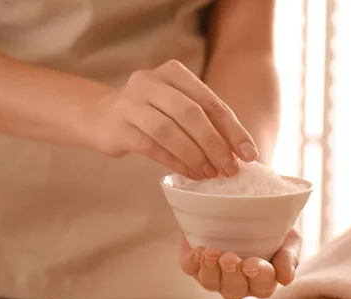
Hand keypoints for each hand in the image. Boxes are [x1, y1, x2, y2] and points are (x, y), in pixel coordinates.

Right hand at [86, 60, 258, 178]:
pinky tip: (191, 174)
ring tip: (211, 174)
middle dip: (215, 144)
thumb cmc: (151, 114)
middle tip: (230, 168)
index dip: (232, 130)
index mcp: (173, 73)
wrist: (101, 117)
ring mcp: (130, 103)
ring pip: (169, 131)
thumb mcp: (178, 108)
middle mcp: (150, 81)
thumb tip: (239, 153)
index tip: (249, 154)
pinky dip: (175, 163)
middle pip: (190, 114)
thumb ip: (205, 123)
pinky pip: (152, 147)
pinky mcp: (118, 127)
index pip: (210, 101)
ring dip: (195, 156)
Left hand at [179, 228, 301, 298]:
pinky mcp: (194, 263)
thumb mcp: (289, 237)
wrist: (246, 204)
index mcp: (262, 280)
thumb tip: (285, 279)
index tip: (253, 263)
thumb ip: (290, 256)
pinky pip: (191, 269)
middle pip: (234, 290)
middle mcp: (238, 283)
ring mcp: (214, 276)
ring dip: (210, 270)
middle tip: (231, 258)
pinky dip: (193, 262)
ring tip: (211, 253)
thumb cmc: (272, 227)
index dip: (258, 277)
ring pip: (210, 283)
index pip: (263, 286)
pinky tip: (199, 251)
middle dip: (231, 275)